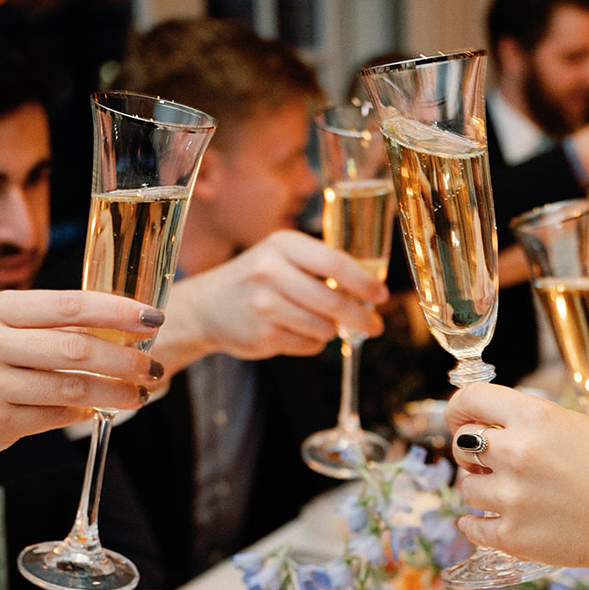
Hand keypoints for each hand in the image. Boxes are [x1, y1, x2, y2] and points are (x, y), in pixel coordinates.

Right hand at [0, 289, 166, 451]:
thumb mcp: (7, 327)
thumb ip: (49, 325)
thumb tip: (120, 326)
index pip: (68, 305)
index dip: (115, 311)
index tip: (152, 318)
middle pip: (76, 349)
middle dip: (124, 360)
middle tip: (152, 367)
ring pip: (72, 388)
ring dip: (114, 392)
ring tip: (138, 393)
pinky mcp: (0, 422)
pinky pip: (56, 416)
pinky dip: (83, 413)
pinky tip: (96, 409)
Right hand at [159, 229, 386, 370]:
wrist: (206, 306)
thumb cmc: (256, 280)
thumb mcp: (282, 257)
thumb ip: (320, 267)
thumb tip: (371, 290)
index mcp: (282, 244)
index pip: (335, 263)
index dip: (364, 282)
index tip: (382, 295)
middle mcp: (271, 271)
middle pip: (334, 301)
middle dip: (361, 317)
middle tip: (375, 325)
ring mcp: (265, 304)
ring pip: (324, 328)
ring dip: (329, 330)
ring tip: (316, 322)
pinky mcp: (263, 334)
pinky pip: (308, 345)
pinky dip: (310, 342)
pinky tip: (293, 331)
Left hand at [446, 385, 588, 572]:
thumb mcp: (578, 426)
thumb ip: (531, 422)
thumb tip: (489, 426)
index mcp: (535, 418)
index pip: (469, 399)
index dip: (459, 409)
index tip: (461, 419)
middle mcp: (517, 453)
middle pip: (461, 444)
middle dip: (471, 452)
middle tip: (490, 462)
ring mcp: (511, 497)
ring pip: (465, 487)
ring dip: (481, 488)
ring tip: (510, 493)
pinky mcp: (511, 536)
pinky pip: (471, 526)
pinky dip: (477, 524)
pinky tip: (491, 520)